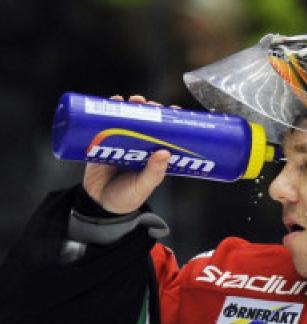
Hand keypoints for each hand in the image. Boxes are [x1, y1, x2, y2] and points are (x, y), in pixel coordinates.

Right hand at [83, 95, 170, 213]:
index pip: (165, 134)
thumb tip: (165, 153)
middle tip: (151, 105)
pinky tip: (113, 101)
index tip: (174, 110)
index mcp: (153, 156)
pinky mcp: (102, 142)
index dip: (170, 121)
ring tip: (134, 101)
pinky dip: (108, 111)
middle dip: (150, 110)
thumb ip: (153, 173)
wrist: (97, 204)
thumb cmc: (125, 199)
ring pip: (128, 119)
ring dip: (131, 106)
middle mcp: (139, 146)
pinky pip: (106, 123)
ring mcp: (121, 142)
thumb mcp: (142, 187)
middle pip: (146, 122)